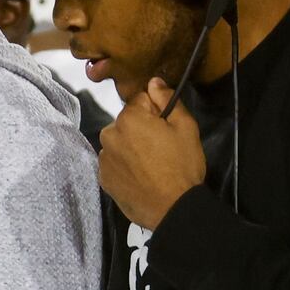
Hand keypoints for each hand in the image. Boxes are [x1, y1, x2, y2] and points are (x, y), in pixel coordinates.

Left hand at [98, 77, 205, 229]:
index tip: (167, 128)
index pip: (141, 102)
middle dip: (141, 130)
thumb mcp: (186, 127)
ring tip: (151, 166)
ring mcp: (104, 159)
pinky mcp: (103, 179)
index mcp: (128, 118)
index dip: (156, 113)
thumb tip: (153, 81)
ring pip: (119, 143)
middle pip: (127, 123)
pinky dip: (124, 166)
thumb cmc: (182, 165)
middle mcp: (109, 134)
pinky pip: (114, 163)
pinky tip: (140, 177)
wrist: (173, 208)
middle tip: (161, 149)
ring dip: (130, 148)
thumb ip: (167, 99)